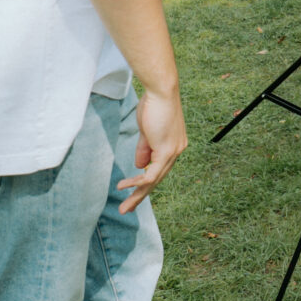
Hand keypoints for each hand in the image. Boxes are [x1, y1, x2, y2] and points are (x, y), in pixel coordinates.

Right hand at [118, 88, 186, 213]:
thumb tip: (139, 166)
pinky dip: (136, 181)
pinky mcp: (167, 151)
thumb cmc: (154, 105)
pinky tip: (123, 187)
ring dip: (137, 195)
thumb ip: (145, 148)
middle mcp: (177, 151)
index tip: (131, 192)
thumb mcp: (147, 131)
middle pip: (157, 179)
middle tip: (126, 210)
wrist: (161, 90)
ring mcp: (174, 152)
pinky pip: (151, 173)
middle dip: (140, 196)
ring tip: (123, 208)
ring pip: (154, 181)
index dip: (145, 182)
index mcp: (173, 146)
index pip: (159, 170)